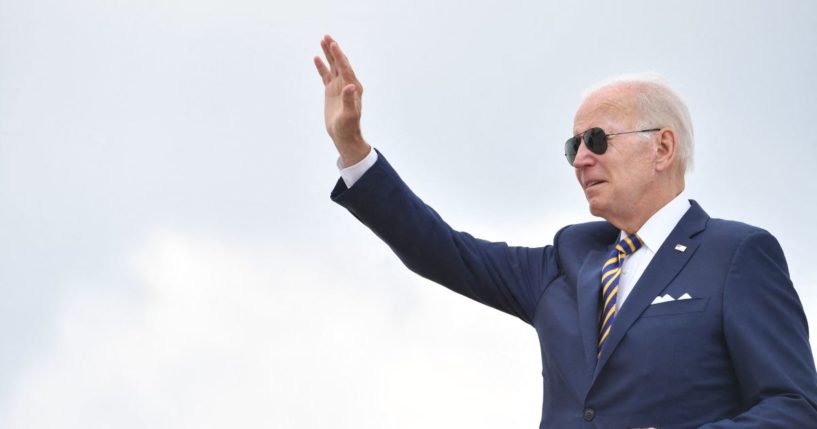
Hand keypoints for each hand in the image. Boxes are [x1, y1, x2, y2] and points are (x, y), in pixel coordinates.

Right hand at [314, 35, 369, 166]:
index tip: (333, 44)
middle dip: (333, 50)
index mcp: (353, 87)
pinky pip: (326, 76)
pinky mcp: (331, 92)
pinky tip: (317, 58)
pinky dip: (322, 66)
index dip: (339, 56)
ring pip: (333, 67)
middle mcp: (347, 84)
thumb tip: (349, 86)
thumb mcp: (349, 115)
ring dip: (328, 54)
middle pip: (340, 63)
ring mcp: (339, 87)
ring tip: (322, 40)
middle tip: (326, 36)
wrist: (344, 136)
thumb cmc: (348, 127)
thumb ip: (349, 100)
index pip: (345, 68)